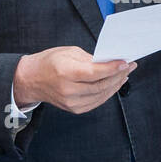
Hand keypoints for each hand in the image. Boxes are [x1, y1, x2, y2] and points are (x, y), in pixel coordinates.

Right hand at [13, 47, 135, 114]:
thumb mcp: (68, 52)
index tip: (125, 62)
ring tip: (125, 74)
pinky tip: (114, 84)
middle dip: (118, 75)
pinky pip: (96, 101)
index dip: (112, 68)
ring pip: (101, 95)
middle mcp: (68, 90)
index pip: (94, 73)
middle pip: (101, 85)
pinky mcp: (74, 109)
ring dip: (116, 84)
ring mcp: (71, 102)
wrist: (31, 80)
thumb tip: (109, 62)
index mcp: (65, 72)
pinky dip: (108, 92)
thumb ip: (90, 58)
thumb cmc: (48, 62)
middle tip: (129, 66)